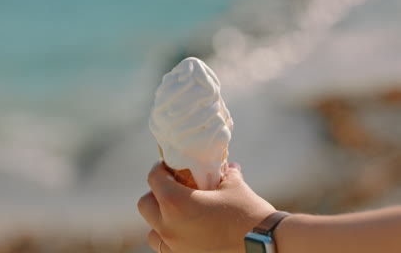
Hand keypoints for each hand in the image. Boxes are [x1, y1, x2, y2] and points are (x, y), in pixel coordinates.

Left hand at [138, 160, 275, 252]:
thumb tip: (228, 166)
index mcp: (176, 203)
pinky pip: (167, 248)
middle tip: (173, 188)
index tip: (167, 165)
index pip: (154, 179)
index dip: (159, 168)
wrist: (264, 247)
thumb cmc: (248, 214)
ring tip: (177, 214)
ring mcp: (174, 248)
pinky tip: (188, 233)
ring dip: (159, 220)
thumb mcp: (234, 186)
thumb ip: (225, 174)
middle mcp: (168, 227)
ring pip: (152, 232)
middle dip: (156, 194)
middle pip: (145, 205)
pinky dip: (172, 238)